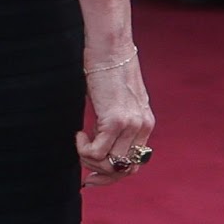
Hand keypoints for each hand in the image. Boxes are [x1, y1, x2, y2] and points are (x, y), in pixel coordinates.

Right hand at [76, 49, 153, 185]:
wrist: (109, 46)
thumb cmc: (107, 67)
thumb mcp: (118, 99)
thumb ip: (116, 121)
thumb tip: (100, 142)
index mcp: (145, 123)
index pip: (134, 163)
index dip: (113, 175)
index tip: (93, 177)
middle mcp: (142, 127)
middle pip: (124, 169)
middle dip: (102, 175)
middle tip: (85, 174)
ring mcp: (130, 125)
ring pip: (109, 164)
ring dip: (89, 160)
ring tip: (81, 141)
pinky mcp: (115, 120)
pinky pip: (97, 152)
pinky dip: (83, 149)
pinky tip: (79, 133)